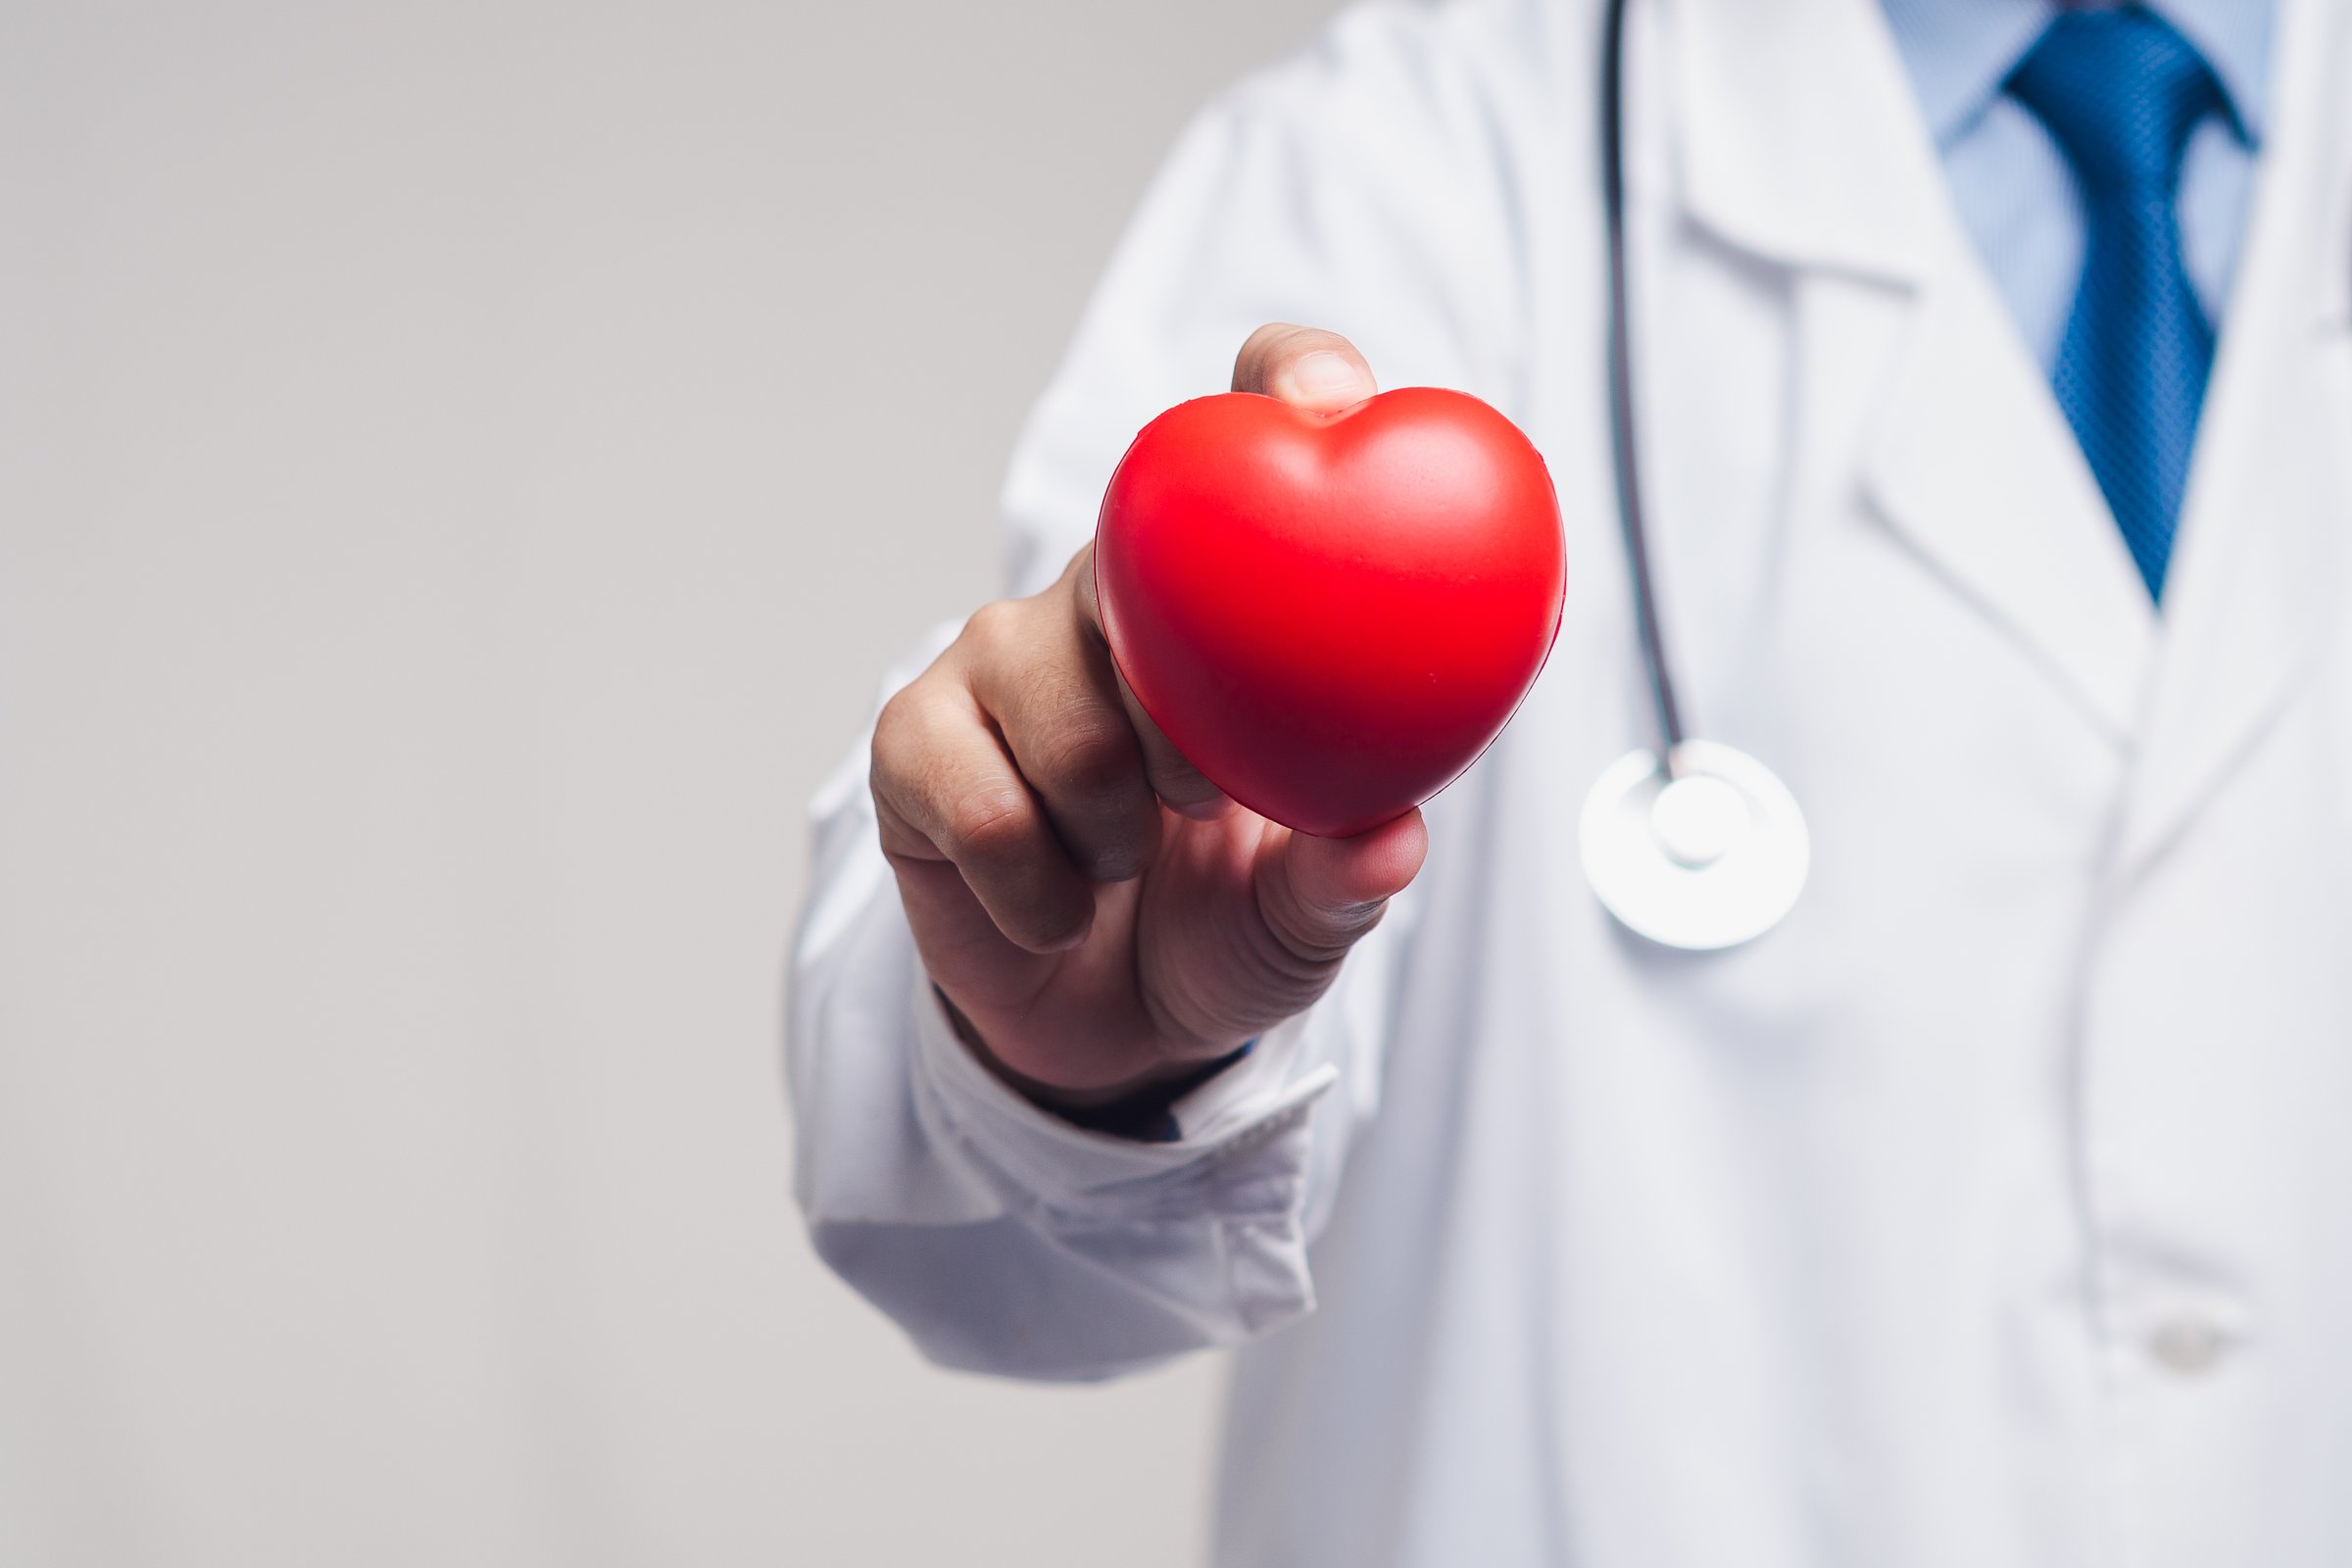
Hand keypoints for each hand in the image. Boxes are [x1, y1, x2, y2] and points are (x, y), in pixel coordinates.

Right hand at [870, 325, 1427, 1108]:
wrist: (1105, 1029)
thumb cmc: (1226, 924)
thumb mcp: (1309, 914)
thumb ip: (1345, 874)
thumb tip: (1393, 836)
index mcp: (1218, 592)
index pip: (1246, 430)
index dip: (1286, 376)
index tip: (1327, 395)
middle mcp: (1102, 593)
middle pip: (1130, 575)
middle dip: (1180, 717)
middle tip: (1203, 802)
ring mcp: (997, 654)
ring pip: (1065, 721)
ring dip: (1114, 832)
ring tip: (1127, 861)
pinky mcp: (913, 733)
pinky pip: (987, 805)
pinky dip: (1042, 889)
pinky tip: (1058, 905)